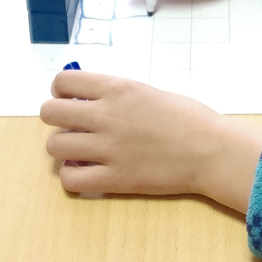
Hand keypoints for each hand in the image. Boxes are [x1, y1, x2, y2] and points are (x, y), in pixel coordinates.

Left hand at [40, 70, 261, 207]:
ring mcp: (107, 148)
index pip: (63, 82)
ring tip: (79, 150)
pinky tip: (86, 172)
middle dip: (56, 118)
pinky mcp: (114, 179)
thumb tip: (88, 101)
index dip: (60, 91)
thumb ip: (117, 95)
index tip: (69, 99)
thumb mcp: (148, 91)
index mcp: (116, 88)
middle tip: (71, 125)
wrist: (211, 151)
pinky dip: (72, 176)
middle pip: (50, 113)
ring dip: (63, 148)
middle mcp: (106, 116)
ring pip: (54, 147)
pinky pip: (70, 179)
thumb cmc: (189, 118)